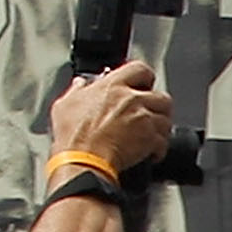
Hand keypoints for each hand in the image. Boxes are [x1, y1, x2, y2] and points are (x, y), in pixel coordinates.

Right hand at [47, 59, 173, 175]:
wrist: (83, 161)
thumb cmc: (73, 137)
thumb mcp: (64, 105)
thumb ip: (76, 90)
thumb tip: (80, 84)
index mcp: (113, 86)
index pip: (140, 69)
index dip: (144, 78)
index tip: (143, 86)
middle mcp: (131, 99)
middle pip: (161, 96)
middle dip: (158, 106)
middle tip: (150, 114)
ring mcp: (143, 119)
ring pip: (166, 119)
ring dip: (161, 128)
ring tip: (152, 134)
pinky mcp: (150, 140)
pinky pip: (164, 142)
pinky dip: (159, 149)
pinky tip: (150, 153)